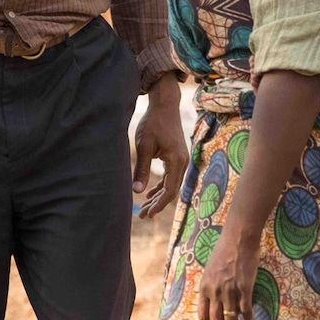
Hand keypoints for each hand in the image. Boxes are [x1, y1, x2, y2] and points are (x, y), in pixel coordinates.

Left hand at [133, 73, 187, 219]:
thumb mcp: (144, 146)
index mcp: (176, 161)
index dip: (158, 205)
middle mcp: (182, 162)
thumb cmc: (153, 123)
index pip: (169, 191)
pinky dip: (161, 186)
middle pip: (171, 190)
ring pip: (171, 184)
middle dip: (157, 204)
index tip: (146, 213)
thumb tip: (137, 192)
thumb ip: (142, 170)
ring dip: (159, 196)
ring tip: (145, 207)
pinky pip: (171, 176)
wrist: (164, 105)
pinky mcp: (177, 156)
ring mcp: (182, 159)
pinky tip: (151, 192)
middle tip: (142, 215)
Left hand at [198, 227, 259, 319]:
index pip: (202, 315)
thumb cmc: (224, 251)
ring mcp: (230, 291)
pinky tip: (249, 317)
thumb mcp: (210, 270)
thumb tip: (214, 300)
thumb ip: (211, 285)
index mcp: (205, 287)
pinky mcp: (245, 289)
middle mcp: (215, 292)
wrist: (238, 239)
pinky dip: (248, 316)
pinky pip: (246, 310)